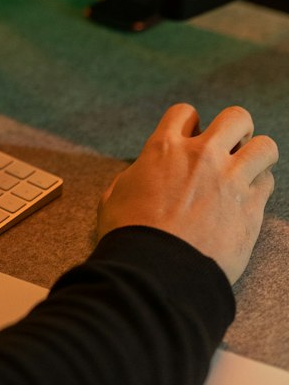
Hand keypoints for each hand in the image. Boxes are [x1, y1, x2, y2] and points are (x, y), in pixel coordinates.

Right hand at [97, 103, 277, 284]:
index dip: (189, 124)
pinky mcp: (250, 208)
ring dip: (257, 156)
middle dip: (236, 129)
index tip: (191, 139)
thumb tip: (141, 177)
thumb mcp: (116, 195)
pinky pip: (268, 182)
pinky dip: (260, 187)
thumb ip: (136, 177)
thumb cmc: (130, 236)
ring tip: (248, 170)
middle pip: (236, 117)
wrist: (156, 272)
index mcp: (165, 148)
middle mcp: (202, 156)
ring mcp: (230, 180)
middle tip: (230, 147)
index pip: (186, 112)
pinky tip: (248, 198)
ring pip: (265, 146)